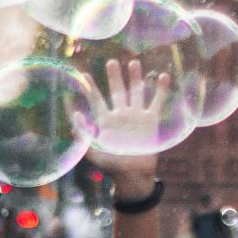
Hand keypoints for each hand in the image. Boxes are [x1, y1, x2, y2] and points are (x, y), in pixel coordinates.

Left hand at [86, 56, 165, 188]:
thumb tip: (74, 120)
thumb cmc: (112, 167)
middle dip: (114, 77)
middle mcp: (121, 115)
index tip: (85, 75)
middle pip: (117, 92)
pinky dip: (160, 90)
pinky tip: (163, 76)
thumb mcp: (95, 153)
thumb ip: (85, 137)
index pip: (97, 101)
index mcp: (106, 121)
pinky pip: (156, 102)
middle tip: (111, 62)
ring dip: (135, 78)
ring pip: (136, 93)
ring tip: (134, 63)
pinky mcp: (151, 121)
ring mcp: (136, 116)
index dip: (91, 89)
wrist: (134, 175)